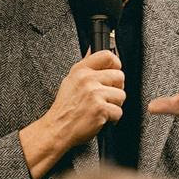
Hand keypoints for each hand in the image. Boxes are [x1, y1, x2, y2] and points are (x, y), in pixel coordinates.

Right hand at [22, 50, 124, 166]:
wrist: (57, 128)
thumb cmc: (65, 108)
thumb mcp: (70, 80)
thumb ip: (85, 66)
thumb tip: (93, 49)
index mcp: (80, 70)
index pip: (107, 55)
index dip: (116, 64)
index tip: (113, 73)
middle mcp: (87, 79)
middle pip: (119, 76)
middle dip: (116, 88)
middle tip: (106, 97)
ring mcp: (94, 93)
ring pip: (121, 95)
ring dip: (115, 105)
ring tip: (102, 108)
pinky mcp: (100, 109)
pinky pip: (118, 111)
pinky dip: (112, 118)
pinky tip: (101, 118)